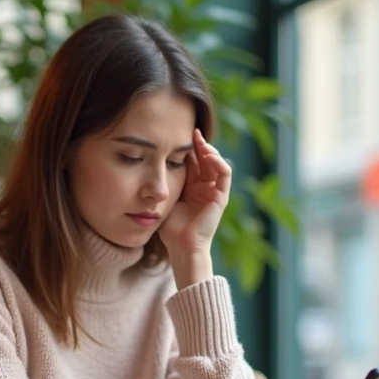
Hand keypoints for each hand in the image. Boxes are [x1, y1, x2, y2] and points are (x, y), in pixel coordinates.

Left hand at [159, 129, 231, 287]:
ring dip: (210, 150)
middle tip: (192, 131)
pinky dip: (219, 162)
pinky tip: (208, 154)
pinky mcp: (221, 197)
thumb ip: (166, 182)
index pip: (193, 162)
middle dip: (199, 144)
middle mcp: (205, 188)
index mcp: (192, 187)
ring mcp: (214, 192)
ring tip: (200, 141)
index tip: (178, 134)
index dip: (187, 148)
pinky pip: (225, 174)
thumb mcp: (166, 197)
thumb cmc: (170, 228)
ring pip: (217, 163)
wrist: (181, 247)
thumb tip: (153, 163)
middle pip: (205, 159)